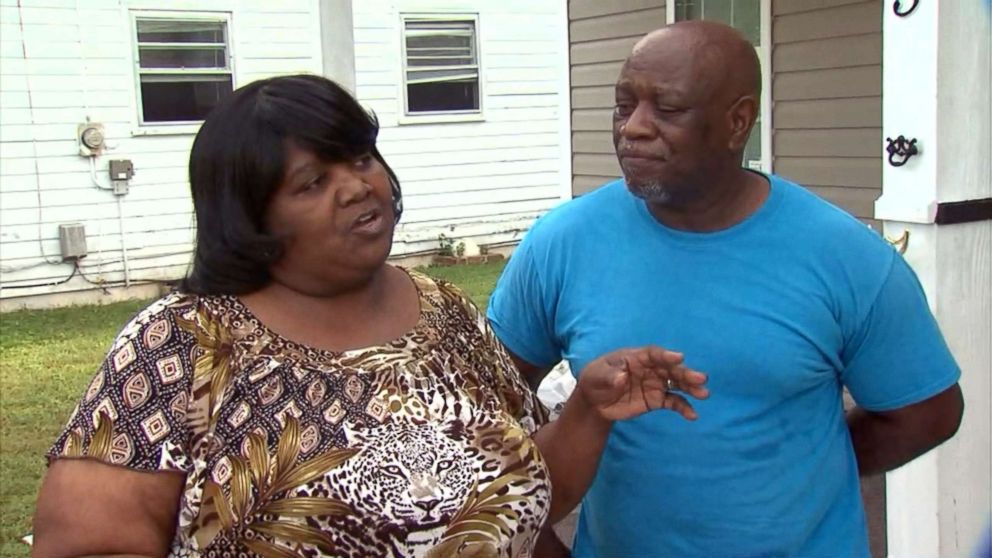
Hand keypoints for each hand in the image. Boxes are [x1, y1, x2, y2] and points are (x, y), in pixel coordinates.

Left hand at [577, 346, 707, 421]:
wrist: (595, 401)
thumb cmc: (595, 380)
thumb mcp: (596, 376)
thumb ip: (609, 376)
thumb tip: (621, 377)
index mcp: (636, 357)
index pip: (653, 354)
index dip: (666, 355)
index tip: (679, 358)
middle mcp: (650, 368)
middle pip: (670, 369)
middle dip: (686, 373)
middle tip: (701, 379)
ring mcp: (655, 384)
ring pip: (676, 384)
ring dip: (690, 388)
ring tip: (704, 394)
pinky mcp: (656, 400)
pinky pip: (673, 402)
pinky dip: (683, 407)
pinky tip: (692, 415)